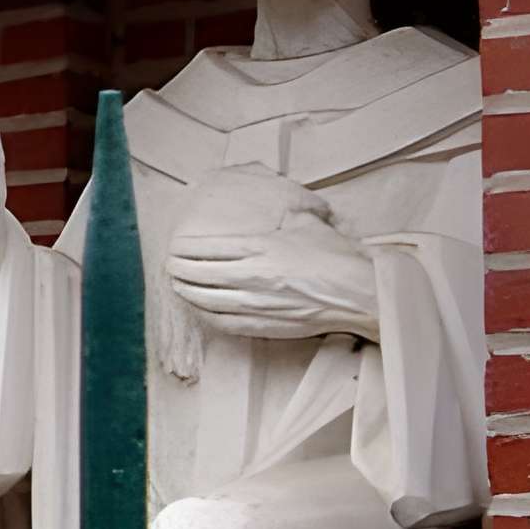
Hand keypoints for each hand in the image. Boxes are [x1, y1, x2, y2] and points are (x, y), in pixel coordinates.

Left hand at [167, 218, 378, 341]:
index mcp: (261, 246)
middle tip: (170, 265)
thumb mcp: (307, 222)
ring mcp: (254, 303)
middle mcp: (251, 275)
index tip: (175, 245)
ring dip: (186, 291)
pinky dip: (205, 314)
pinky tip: (200, 308)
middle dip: (178, 269)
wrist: (359, 293)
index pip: (208, 247)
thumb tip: (277, 203)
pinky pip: (222, 322)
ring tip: (178, 285)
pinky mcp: (262, 325)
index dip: (186, 247)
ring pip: (205, 299)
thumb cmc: (336, 256)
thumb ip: (284, 213)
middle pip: (198, 273)